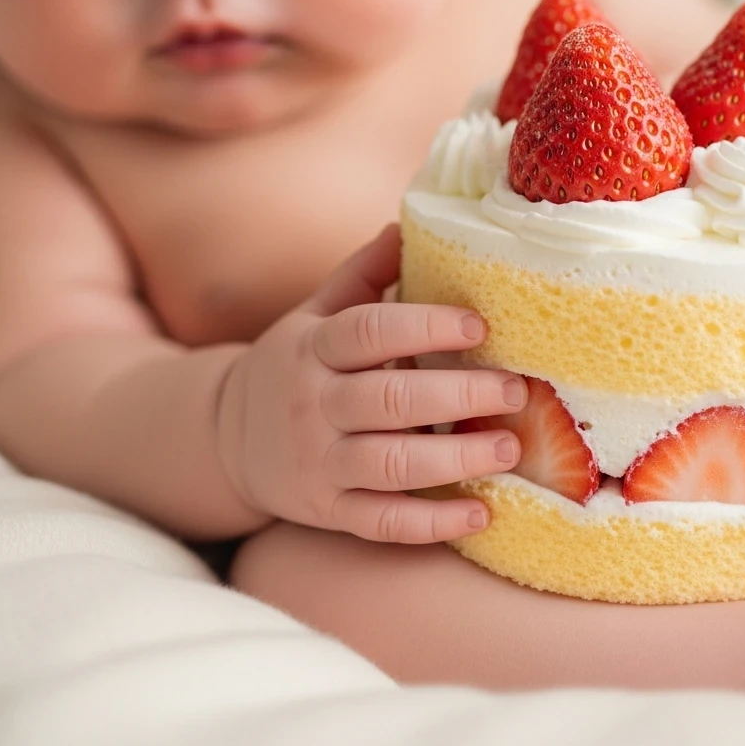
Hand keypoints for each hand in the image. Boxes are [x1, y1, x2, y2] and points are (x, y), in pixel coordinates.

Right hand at [216, 224, 525, 543]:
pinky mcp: (329, 511)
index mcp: (314, 348)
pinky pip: (383, 523)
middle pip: (388, 400)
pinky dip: (432, 523)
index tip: (479, 325)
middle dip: (458, 395)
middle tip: (516, 390)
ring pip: (391, 465)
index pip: (368, 332)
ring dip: (456, 460)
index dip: (423, 326)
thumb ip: (362, 275)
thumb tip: (406, 222)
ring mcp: (320, 462)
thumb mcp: (315, 313)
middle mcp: (314, 405)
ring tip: (511, 449)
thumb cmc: (296, 364)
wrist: (227, 439)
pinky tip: (480, 514)